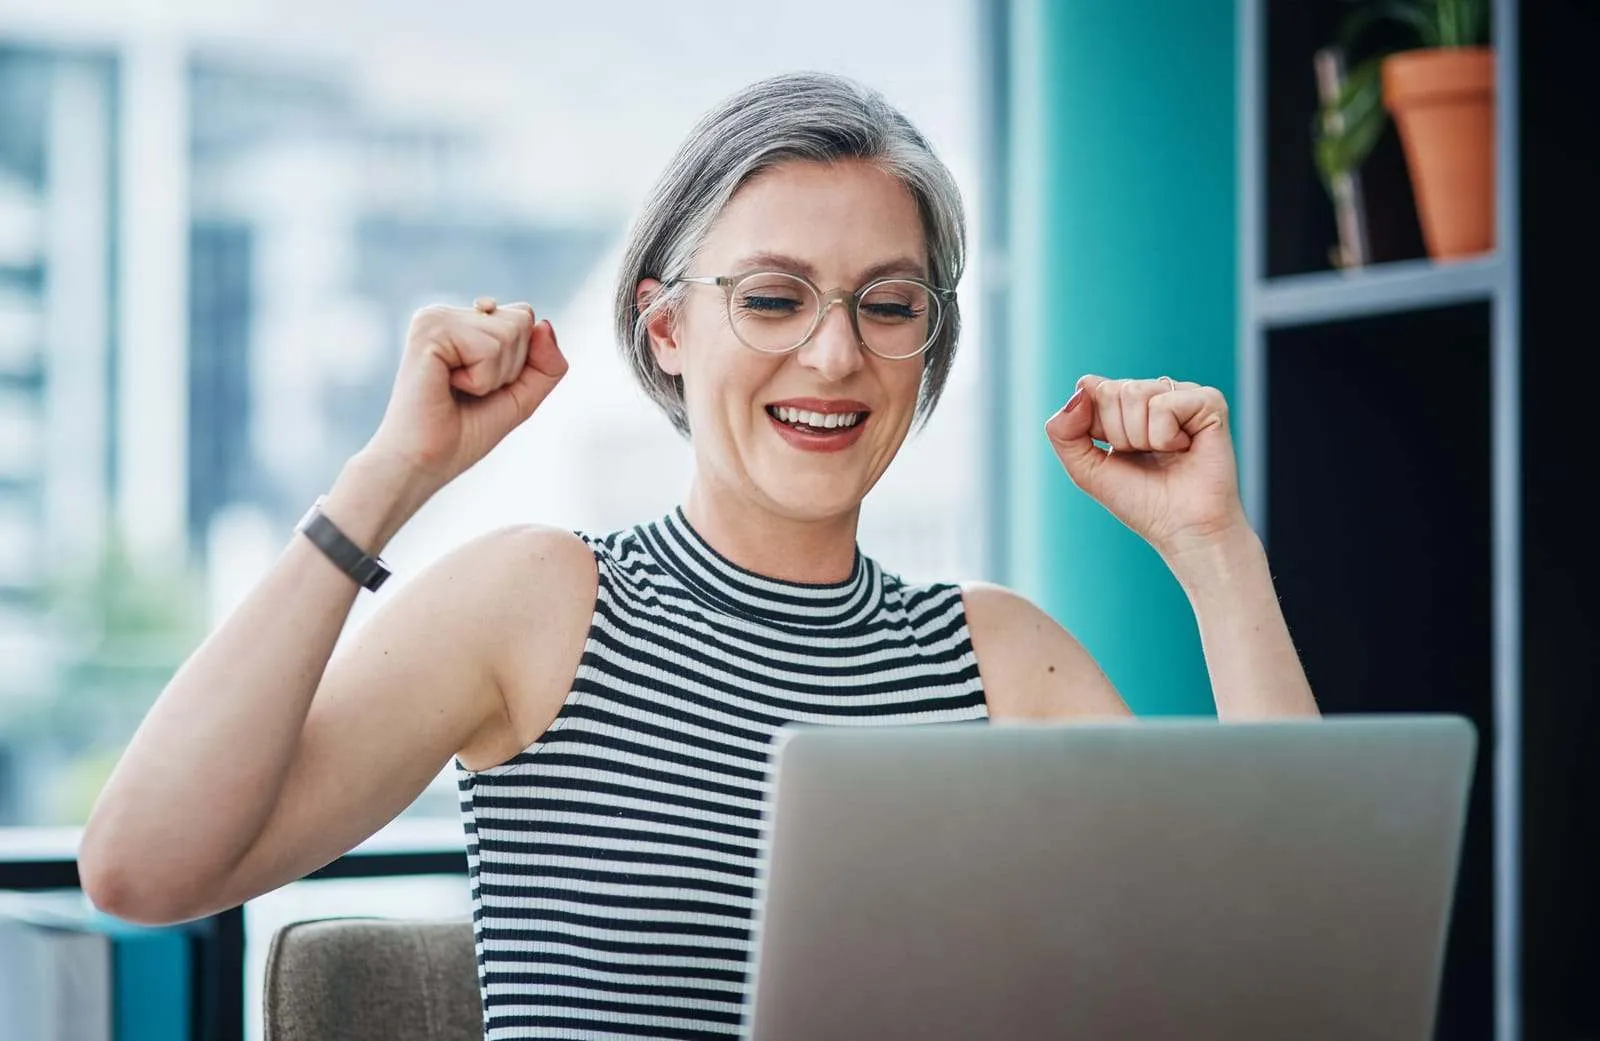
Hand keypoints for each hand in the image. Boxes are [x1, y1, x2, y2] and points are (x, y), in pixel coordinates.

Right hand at [367, 298, 567, 493]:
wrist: (423, 462)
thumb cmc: (464, 433)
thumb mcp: (522, 396)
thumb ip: (547, 363)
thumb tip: (545, 323)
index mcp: (463, 322)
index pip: (525, 316)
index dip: (520, 362)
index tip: (481, 384)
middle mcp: (448, 313)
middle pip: (523, 319)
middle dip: (510, 367)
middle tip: (470, 390)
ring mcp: (436, 317)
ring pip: (511, 331)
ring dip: (495, 376)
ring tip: (457, 389)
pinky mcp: (429, 328)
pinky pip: (490, 348)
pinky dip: (481, 379)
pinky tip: (447, 385)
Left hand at [1044, 375, 1248, 556]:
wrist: (1184, 530)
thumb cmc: (1140, 501)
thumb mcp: (1085, 468)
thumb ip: (1063, 431)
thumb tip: (1080, 389)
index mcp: (1125, 403)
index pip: (1090, 387)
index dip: (1095, 427)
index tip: (1117, 452)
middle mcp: (1154, 392)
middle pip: (1110, 391)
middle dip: (1119, 435)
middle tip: (1145, 457)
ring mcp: (1182, 393)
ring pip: (1135, 393)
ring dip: (1142, 438)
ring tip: (1164, 455)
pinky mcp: (1208, 401)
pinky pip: (1164, 405)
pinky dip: (1165, 436)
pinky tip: (1184, 448)